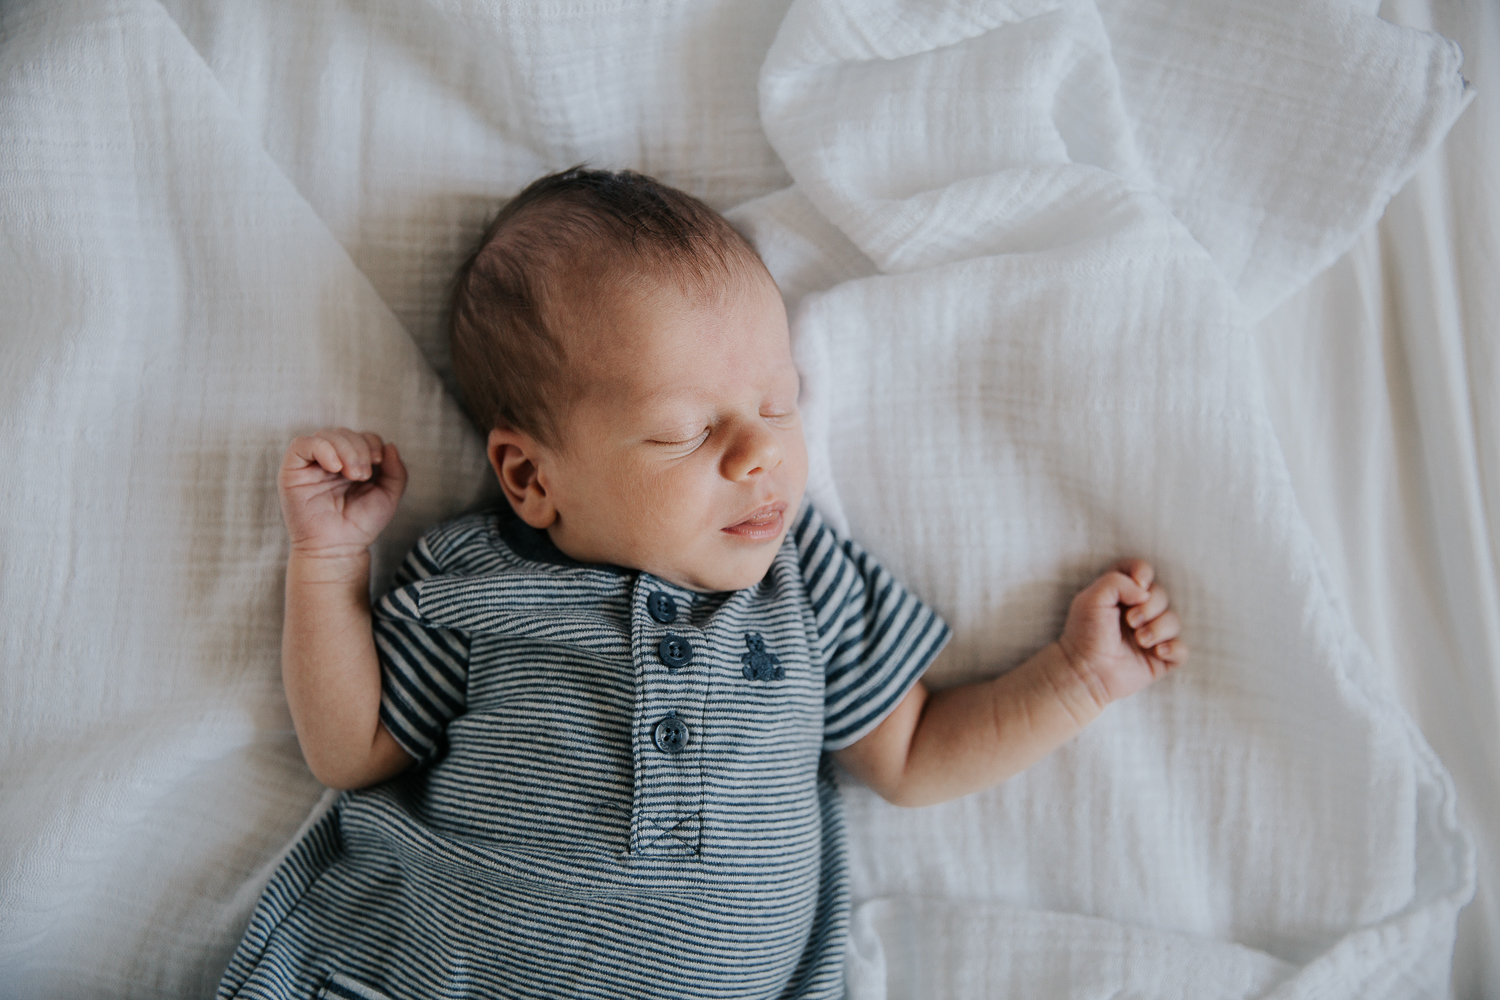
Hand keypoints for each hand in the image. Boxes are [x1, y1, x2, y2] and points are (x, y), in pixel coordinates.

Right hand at [279, 428, 407, 556]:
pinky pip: (302, 445)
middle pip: (344, 433)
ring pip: (326, 435)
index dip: (372, 443)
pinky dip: (323, 449)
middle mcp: (329, 461)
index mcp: (350, 463)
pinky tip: (335, 468)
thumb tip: (391, 445)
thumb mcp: (388, 496)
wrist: (338, 548)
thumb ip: (395, 471)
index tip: (379, 463)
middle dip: (359, 449)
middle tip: (363, 475)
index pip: (361, 437)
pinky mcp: (292, 471)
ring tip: (353, 475)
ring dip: (345, 450)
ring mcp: (310, 465)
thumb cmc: (360, 525)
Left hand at [1056, 559, 1185, 708]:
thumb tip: (1145, 591)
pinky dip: (1173, 649)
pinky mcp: (1160, 658)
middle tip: (1131, 621)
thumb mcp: (1092, 598)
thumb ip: (1117, 581)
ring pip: (1174, 621)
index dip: (1144, 572)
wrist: (1085, 670)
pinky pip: (1182, 650)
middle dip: (1150, 606)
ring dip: (1158, 629)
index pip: (1141, 571)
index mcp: (1121, 594)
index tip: (1139, 583)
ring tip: (1140, 640)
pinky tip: (1156, 652)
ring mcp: (1151, 634)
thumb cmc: (1085, 633)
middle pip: (1162, 595)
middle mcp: (1138, 611)